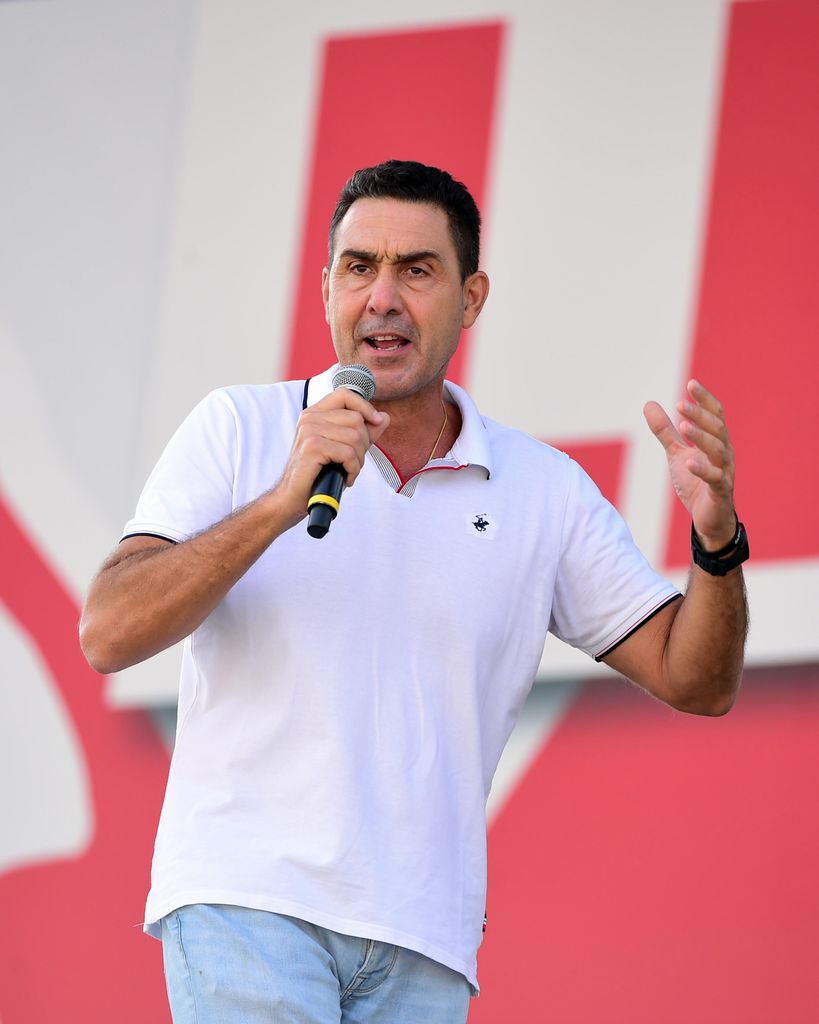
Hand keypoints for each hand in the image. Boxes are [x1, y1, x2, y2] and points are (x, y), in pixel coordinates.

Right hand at [275, 389, 389, 521]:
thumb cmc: (318, 474)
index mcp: (315, 413)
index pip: (345, 394)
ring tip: (348, 471)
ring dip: (358, 460)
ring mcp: (309, 430)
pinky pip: (348, 453)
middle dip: (363, 444)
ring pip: (355, 437)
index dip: (365, 406)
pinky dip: (353, 469)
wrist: (293, 497)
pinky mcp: (312, 446)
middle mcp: (310, 417)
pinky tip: (345, 478)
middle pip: (356, 419)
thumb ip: (364, 432)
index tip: (376, 421)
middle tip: (352, 462)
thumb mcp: (344, 449)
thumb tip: (384, 417)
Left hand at [644, 379, 735, 550]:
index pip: (714, 415)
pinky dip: (702, 469)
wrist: (709, 518)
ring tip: (683, 425)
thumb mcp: (676, 453)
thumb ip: (665, 430)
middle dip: (700, 415)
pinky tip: (689, 461)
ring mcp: (725, 472)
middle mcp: (724, 453)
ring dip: (701, 436)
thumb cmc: (695, 482)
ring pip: (718, 450)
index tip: (691, 383)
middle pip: (716, 428)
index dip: (704, 400)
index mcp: (716, 441)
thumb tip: (649, 404)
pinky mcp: (720, 491)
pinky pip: (715, 478)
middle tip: (681, 404)